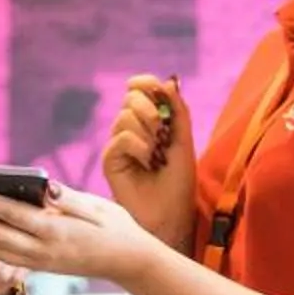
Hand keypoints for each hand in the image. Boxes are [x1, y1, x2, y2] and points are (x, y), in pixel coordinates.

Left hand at [0, 180, 167, 289]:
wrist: (128, 262)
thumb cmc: (115, 228)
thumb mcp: (97, 207)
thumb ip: (68, 198)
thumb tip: (46, 187)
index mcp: (56, 232)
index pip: (12, 215)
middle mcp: (42, 251)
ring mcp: (38, 262)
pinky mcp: (36, 266)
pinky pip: (0, 257)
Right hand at [101, 76, 200, 253]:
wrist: (170, 214)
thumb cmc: (178, 182)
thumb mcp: (184, 141)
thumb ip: (178, 111)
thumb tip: (169, 80)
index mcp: (148, 123)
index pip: (139, 91)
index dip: (145, 83)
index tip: (156, 87)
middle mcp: (130, 131)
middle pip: (131, 99)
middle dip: (151, 111)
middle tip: (163, 135)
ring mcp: (118, 145)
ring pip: (125, 117)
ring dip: (148, 134)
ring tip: (157, 156)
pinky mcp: (109, 160)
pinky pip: (120, 137)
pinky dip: (138, 146)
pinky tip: (147, 163)